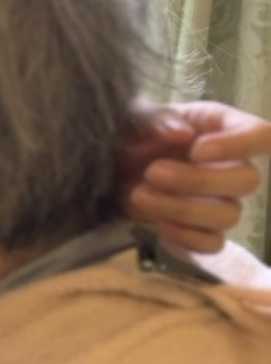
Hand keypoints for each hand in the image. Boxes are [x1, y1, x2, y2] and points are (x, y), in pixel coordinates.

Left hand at [119, 100, 269, 252]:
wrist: (107, 168)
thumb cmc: (129, 135)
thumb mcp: (134, 118)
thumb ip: (156, 120)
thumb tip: (183, 132)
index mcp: (220, 126)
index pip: (262, 134)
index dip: (239, 145)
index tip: (197, 151)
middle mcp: (229, 164)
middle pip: (247, 181)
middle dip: (197, 180)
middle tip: (152, 172)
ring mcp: (219, 200)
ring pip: (228, 215)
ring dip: (182, 209)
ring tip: (140, 194)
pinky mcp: (201, 230)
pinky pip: (212, 245)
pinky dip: (185, 238)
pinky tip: (157, 223)